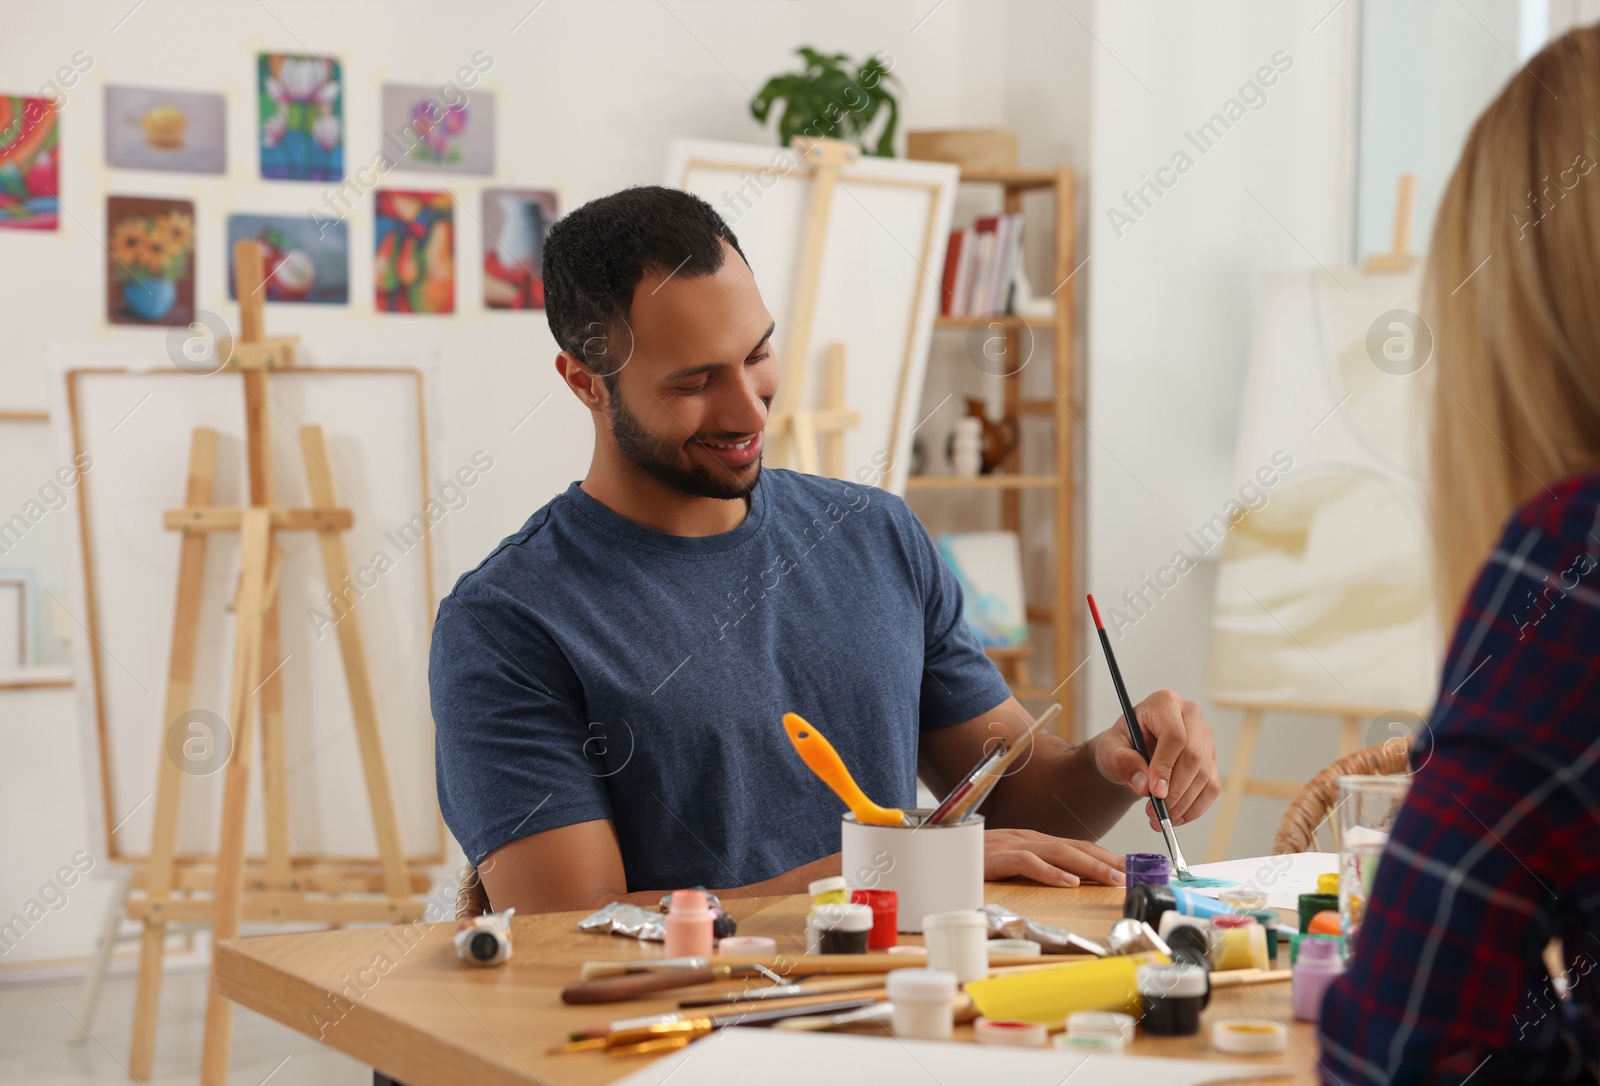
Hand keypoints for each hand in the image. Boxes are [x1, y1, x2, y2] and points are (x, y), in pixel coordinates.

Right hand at [982, 827, 1125, 887]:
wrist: (939, 852)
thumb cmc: (974, 862)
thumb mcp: (1012, 865)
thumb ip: (1038, 869)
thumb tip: (1071, 882)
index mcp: (1035, 842)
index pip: (1079, 846)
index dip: (1107, 857)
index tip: (1132, 870)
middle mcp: (1029, 839)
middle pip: (1076, 847)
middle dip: (1108, 861)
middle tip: (1132, 875)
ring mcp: (1013, 845)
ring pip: (1059, 851)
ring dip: (1090, 865)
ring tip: (1112, 879)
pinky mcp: (997, 856)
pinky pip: (1027, 862)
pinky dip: (1049, 871)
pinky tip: (1068, 881)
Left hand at [1091, 690, 1219, 829]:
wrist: (1129, 753)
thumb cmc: (1120, 745)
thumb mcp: (1110, 750)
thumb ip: (1123, 762)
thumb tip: (1144, 784)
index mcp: (1164, 703)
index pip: (1175, 736)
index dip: (1166, 766)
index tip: (1154, 792)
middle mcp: (1189, 715)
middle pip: (1193, 756)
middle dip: (1175, 791)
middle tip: (1155, 812)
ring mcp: (1204, 737)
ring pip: (1204, 776)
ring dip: (1183, 803)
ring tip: (1158, 817)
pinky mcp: (1211, 759)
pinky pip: (1211, 787)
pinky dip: (1194, 807)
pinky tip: (1175, 816)